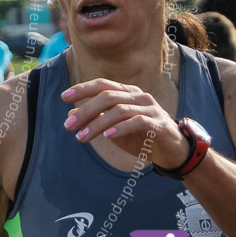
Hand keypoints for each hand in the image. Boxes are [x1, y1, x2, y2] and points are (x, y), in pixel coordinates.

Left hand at [62, 79, 187, 166]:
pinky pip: (138, 122)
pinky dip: (121, 128)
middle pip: (107, 97)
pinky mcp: (160, 124)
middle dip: (85, 111)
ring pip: (119, 110)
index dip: (83, 89)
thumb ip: (95, 119)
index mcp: (127, 92)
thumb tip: (70, 115)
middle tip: (68, 126)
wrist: (171, 151)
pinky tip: (107, 136)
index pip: (102, 85)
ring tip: (82, 137)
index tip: (64, 97)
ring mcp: (150, 108)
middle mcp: (138, 96)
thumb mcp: (112, 128)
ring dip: (97, 124)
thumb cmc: (139, 136)